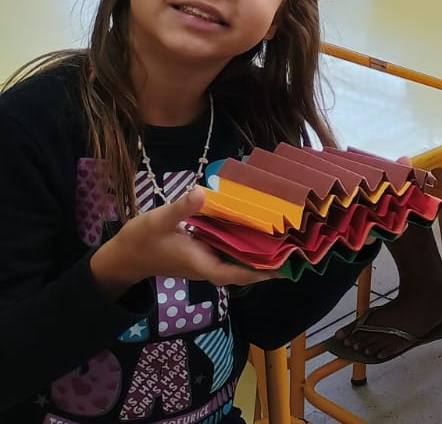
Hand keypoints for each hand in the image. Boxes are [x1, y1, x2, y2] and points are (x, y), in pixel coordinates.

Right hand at [92, 190, 271, 296]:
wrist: (122, 256)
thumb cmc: (140, 241)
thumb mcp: (158, 221)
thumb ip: (181, 208)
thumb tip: (203, 192)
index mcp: (201, 263)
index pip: (236, 273)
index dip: (261, 272)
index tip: (284, 267)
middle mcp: (207, 266)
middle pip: (243, 270)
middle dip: (268, 263)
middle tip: (295, 248)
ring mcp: (205, 262)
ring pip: (237, 262)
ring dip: (258, 254)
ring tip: (284, 239)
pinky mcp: (202, 255)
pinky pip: (229, 254)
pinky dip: (243, 245)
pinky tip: (255, 229)